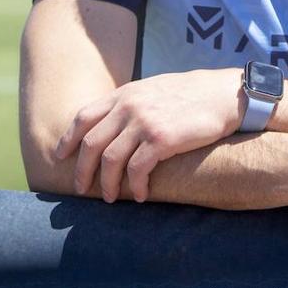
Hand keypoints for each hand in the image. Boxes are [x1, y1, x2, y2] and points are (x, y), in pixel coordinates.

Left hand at [55, 68, 242, 202]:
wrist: (225, 94)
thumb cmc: (193, 95)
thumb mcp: (154, 89)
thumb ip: (132, 103)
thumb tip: (115, 123)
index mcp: (125, 94)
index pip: (83, 117)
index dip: (68, 140)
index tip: (61, 157)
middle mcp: (130, 106)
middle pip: (91, 143)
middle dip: (82, 171)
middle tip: (82, 189)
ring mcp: (144, 122)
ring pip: (110, 160)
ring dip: (106, 184)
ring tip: (110, 198)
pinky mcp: (162, 139)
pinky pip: (137, 169)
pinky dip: (134, 186)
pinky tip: (140, 195)